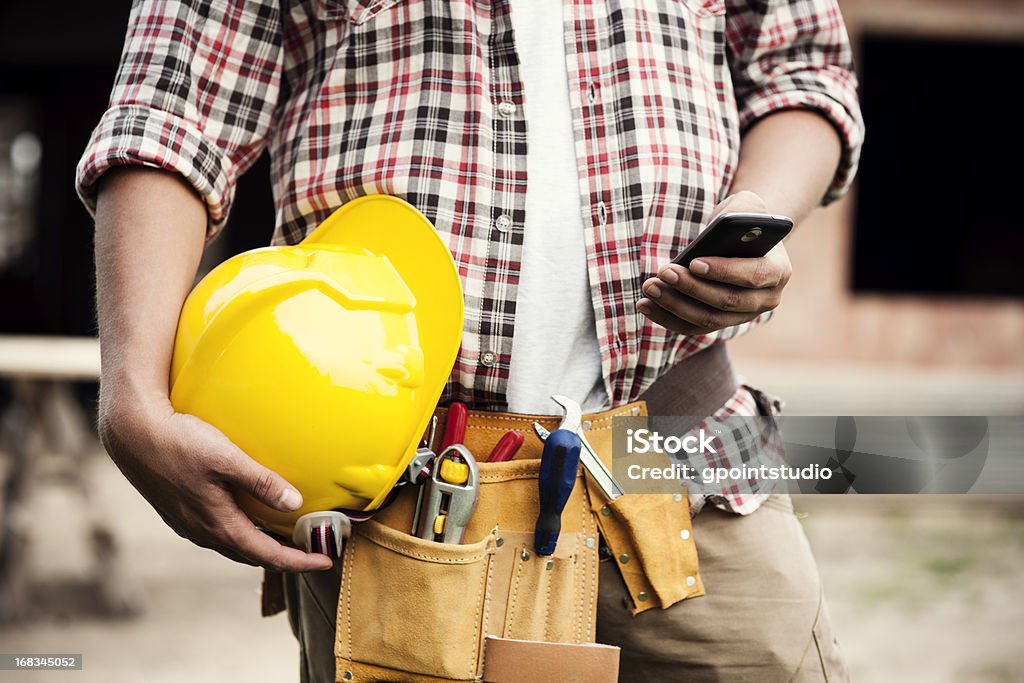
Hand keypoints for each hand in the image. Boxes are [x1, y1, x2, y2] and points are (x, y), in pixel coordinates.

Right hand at [99, 391, 333, 572]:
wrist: (131, 433)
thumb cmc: (179, 442)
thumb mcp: (226, 458)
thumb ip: (261, 481)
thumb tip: (294, 503)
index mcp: (218, 524)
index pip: (267, 555)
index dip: (299, 561)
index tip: (325, 561)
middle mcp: (202, 531)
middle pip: (252, 554)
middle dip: (284, 557)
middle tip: (312, 550)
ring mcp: (189, 523)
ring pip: (233, 544)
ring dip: (262, 545)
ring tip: (287, 536)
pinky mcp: (180, 511)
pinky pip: (219, 531)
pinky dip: (243, 531)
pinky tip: (250, 515)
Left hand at [636, 191, 792, 335]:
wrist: (743, 241)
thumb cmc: (743, 220)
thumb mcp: (747, 205)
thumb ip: (742, 209)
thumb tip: (717, 230)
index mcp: (778, 270)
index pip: (753, 276)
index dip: (724, 271)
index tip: (694, 262)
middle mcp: (765, 300)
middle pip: (727, 302)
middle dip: (692, 288)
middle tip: (663, 272)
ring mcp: (742, 316)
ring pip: (707, 320)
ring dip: (675, 305)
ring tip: (649, 287)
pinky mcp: (719, 323)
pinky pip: (691, 327)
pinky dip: (667, 317)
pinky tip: (644, 304)